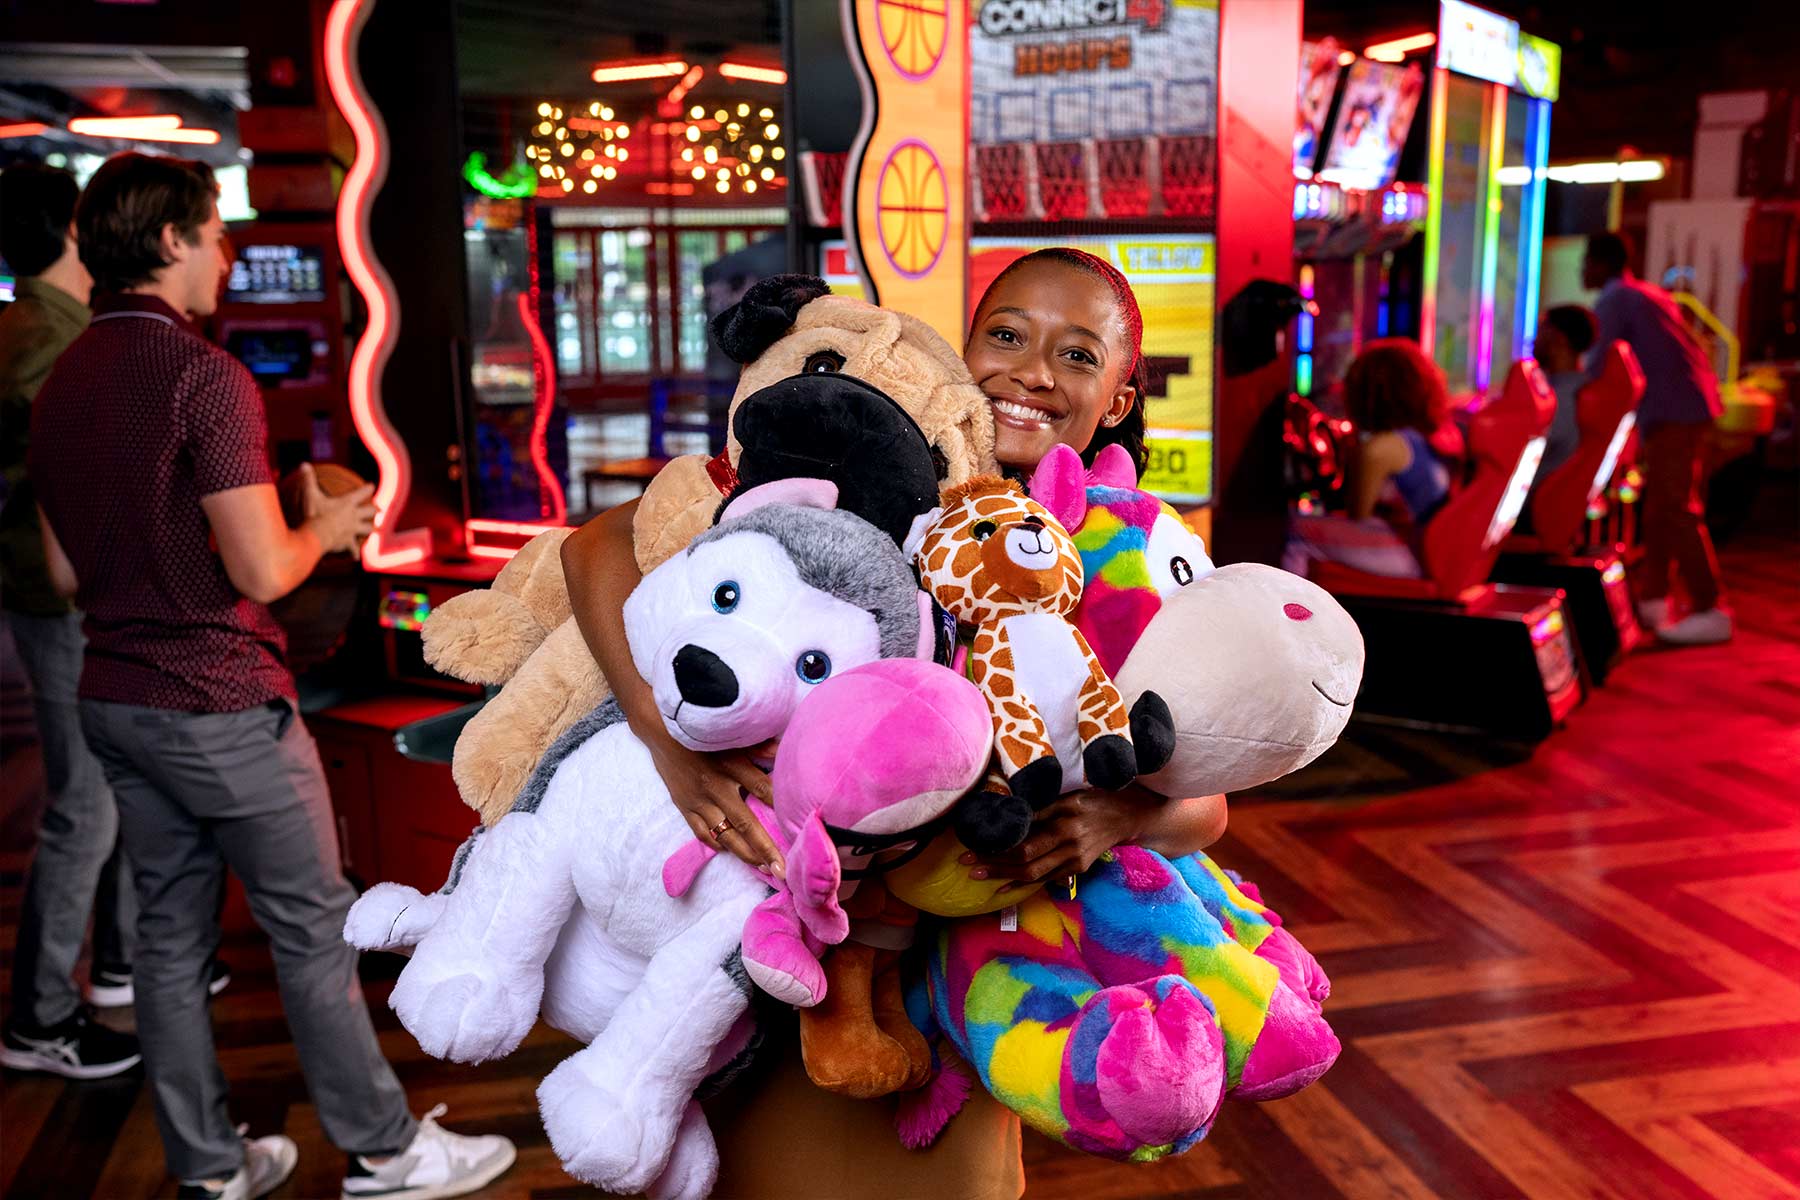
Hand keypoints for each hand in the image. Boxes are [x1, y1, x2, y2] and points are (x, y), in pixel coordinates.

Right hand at [300, 463, 375, 554]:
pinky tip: (355, 556)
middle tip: (379, 509)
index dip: (368, 488)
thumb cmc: (313, 514)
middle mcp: (354, 516)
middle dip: (375, 509)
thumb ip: (308, 479)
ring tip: (376, 530)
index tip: (371, 486)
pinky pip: (353, 549)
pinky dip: (354, 552)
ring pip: (368, 529)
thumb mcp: (310, 495)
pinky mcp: (348, 543)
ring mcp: (353, 530)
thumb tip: (304, 464)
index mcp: (347, 503)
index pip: (362, 492)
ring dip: (372, 529)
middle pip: (370, 511)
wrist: (316, 536)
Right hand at [638, 716, 782, 875]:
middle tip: (782, 871)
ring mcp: (699, 800)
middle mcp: (717, 786)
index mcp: (733, 765)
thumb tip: (788, 752)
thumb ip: (762, 745)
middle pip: (746, 823)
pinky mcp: (684, 806)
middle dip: (766, 849)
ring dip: (745, 854)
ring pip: (724, 834)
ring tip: (763, 869)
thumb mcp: (734, 734)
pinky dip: (717, 844)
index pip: (764, 791)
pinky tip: (731, 852)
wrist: (661, 729)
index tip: (798, 831)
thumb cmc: (704, 730)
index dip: (782, 811)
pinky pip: (702, 832)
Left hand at [964, 785, 1163, 892]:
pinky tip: (1003, 888)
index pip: (1025, 842)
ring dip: (1003, 877)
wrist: (1127, 817)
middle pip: (1025, 862)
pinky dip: (1023, 885)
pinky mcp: (1077, 869)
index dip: (998, 847)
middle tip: (966, 864)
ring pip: (1033, 875)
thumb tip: (1007, 814)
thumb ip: (1040, 807)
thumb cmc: (1094, 799)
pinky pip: (1045, 880)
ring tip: (977, 876)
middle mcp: (1069, 846)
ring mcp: (1074, 861)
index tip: (973, 845)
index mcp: (1065, 824)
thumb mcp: (1068, 796)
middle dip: (994, 865)